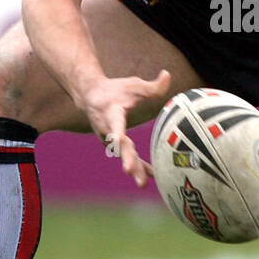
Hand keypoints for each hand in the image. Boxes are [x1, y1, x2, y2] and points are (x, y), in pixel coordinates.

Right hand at [80, 69, 171, 186]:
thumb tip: (168, 74)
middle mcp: (107, 129)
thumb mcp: (133, 84)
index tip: (117, 143)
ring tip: (143, 183)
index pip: (114, 124)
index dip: (115, 134)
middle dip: (125, 159)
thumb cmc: (115, 89)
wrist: (90, 97)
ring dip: (133, 168)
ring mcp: (109, 139)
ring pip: (124, 155)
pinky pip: (128, 156)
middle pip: (118, 146)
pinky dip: (139, 166)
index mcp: (111, 113)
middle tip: (130, 172)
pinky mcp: (114, 145)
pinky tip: (152, 177)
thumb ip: (152, 85)